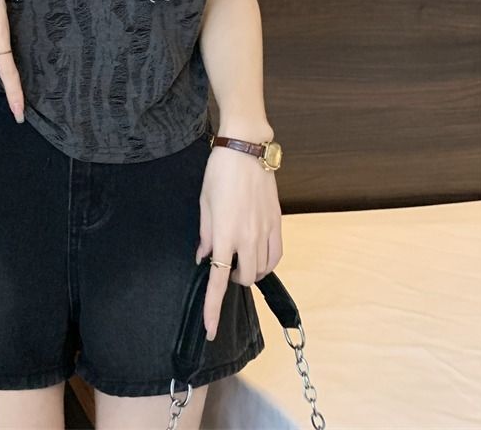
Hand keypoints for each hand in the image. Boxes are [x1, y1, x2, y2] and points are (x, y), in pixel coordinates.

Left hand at [195, 146, 282, 340]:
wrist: (247, 150)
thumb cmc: (219, 173)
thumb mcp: (203, 203)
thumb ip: (205, 234)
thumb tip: (204, 257)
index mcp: (224, 234)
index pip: (217, 280)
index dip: (212, 307)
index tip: (209, 329)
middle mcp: (247, 238)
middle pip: (244, 279)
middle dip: (231, 281)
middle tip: (222, 266)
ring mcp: (265, 231)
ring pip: (261, 270)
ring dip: (248, 271)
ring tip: (237, 257)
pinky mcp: (277, 223)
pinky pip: (275, 255)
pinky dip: (266, 262)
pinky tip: (256, 254)